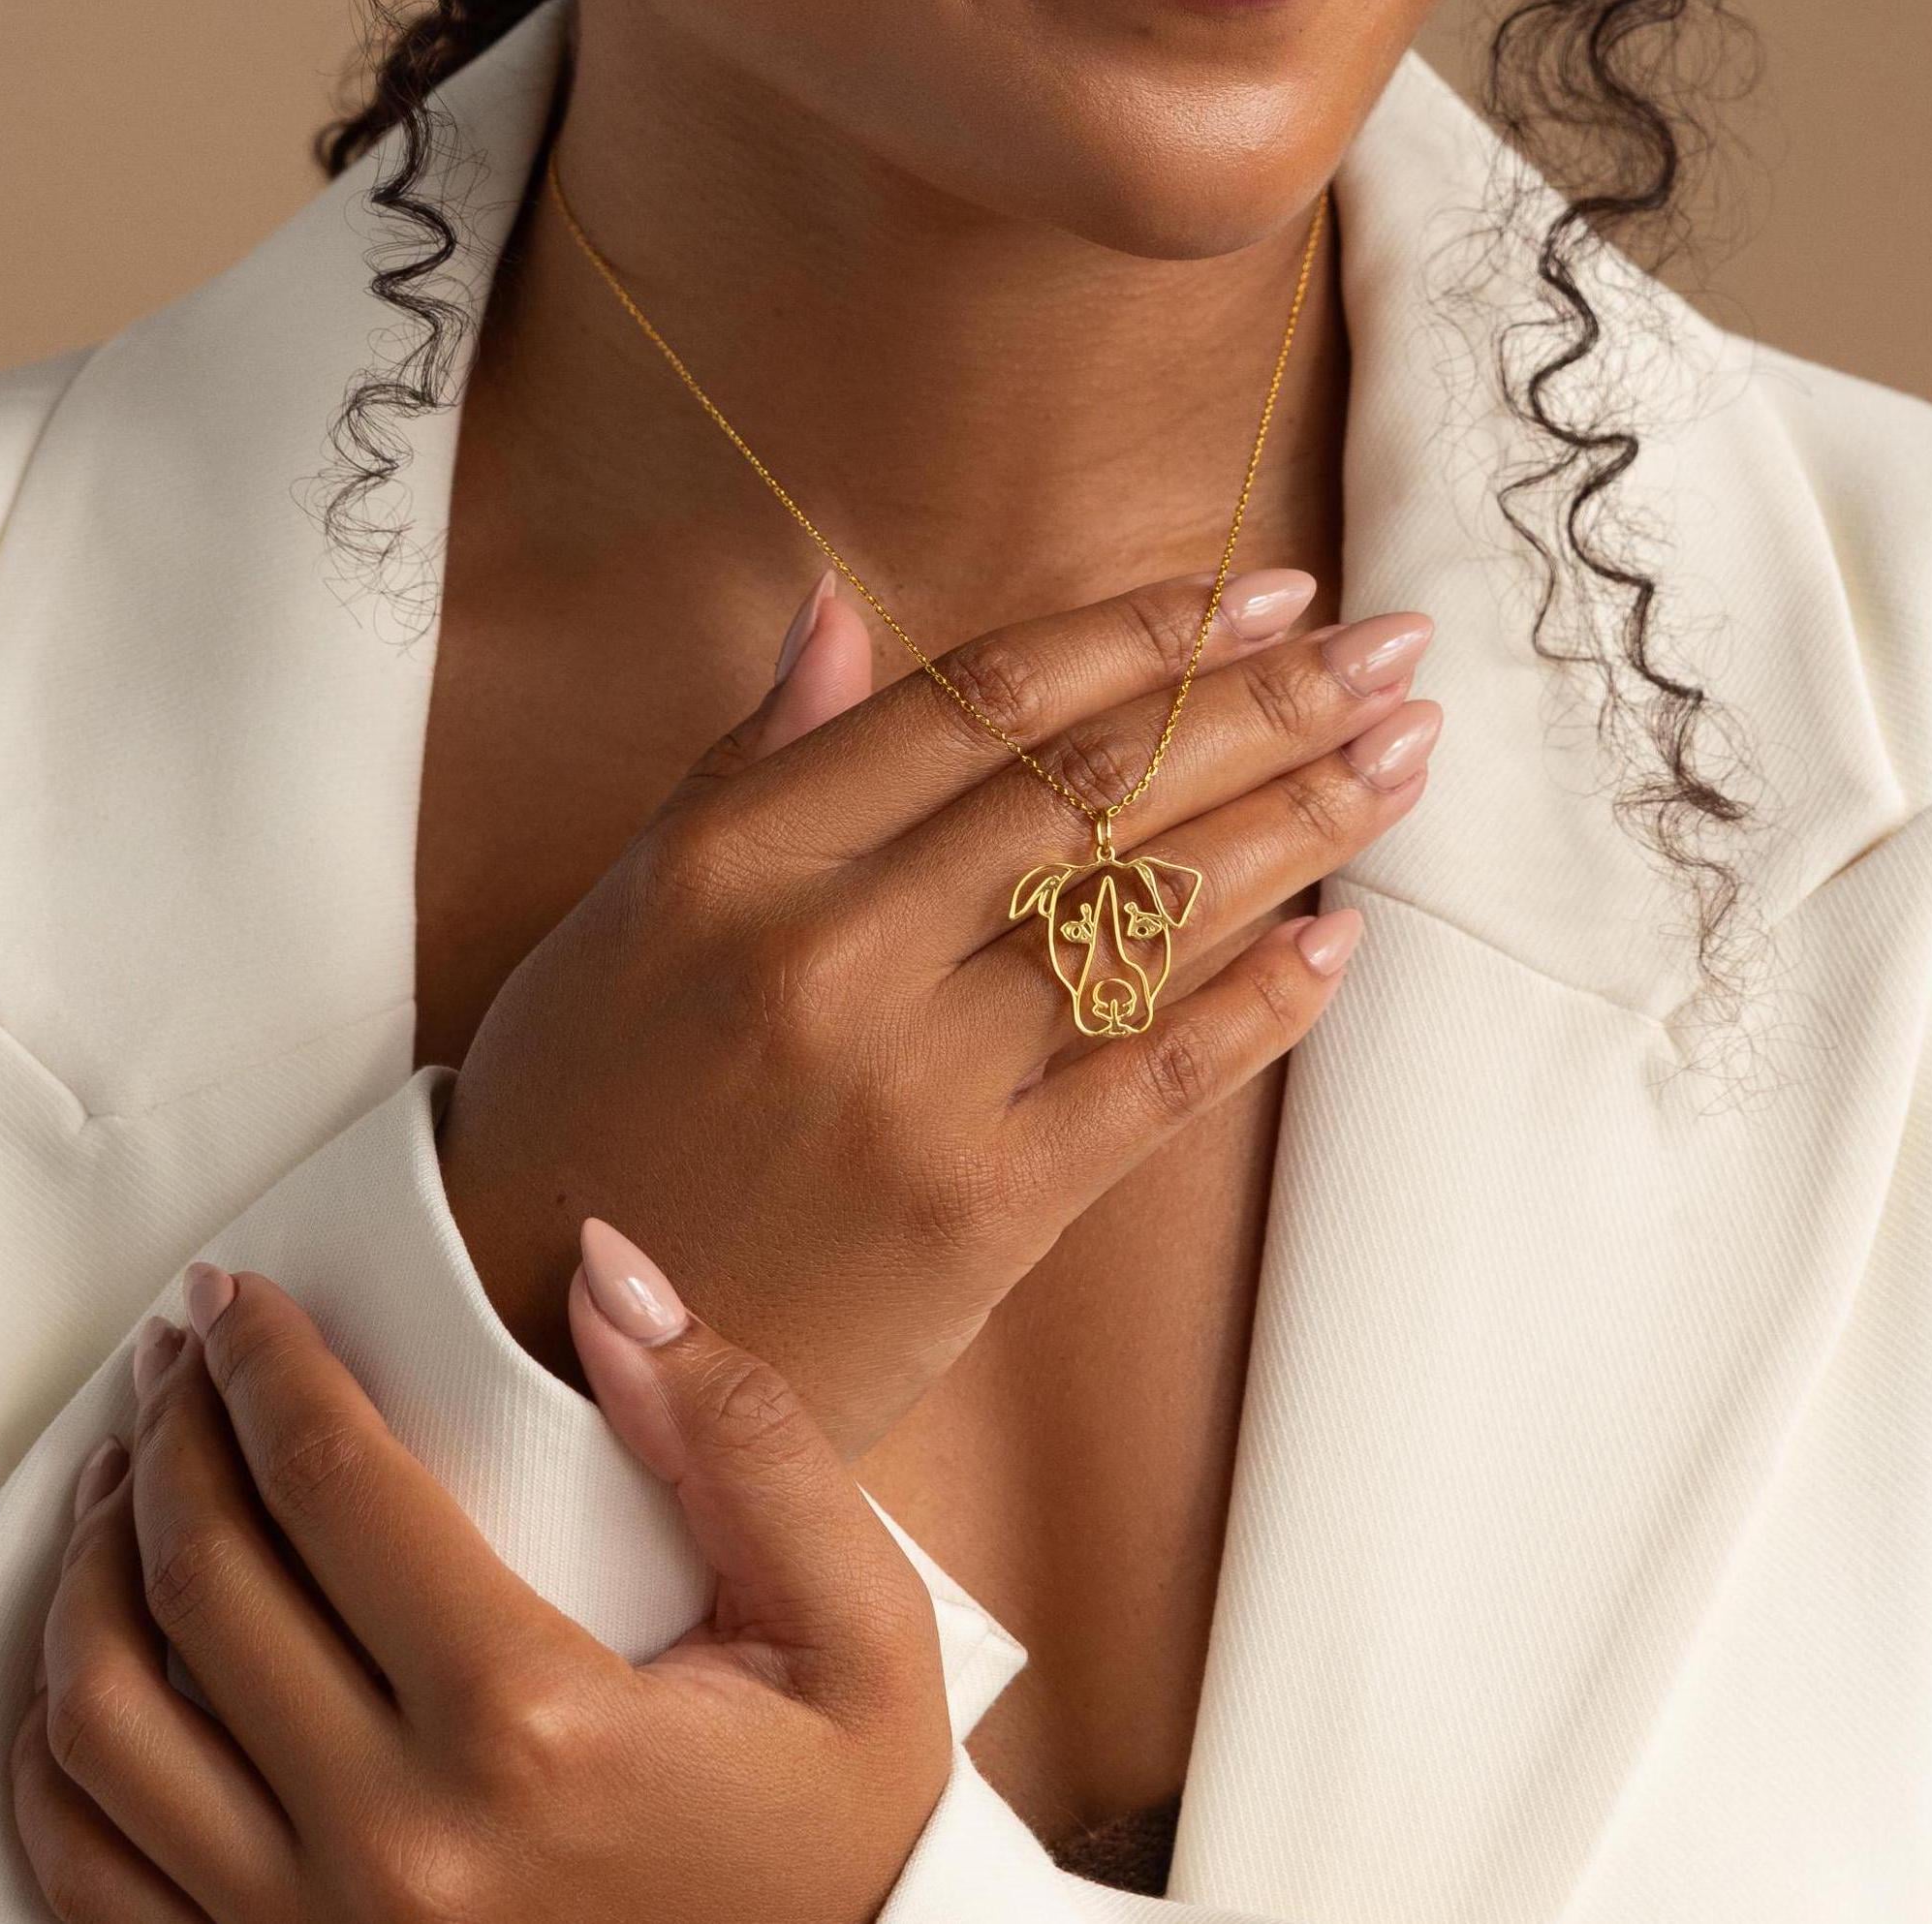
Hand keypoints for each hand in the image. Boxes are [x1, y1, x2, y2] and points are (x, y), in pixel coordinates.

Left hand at [13, 1241, 950, 1923]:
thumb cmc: (838, 1824)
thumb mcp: (857, 1619)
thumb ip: (742, 1435)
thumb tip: (608, 1276)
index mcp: (533, 1727)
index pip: (337, 1488)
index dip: (266, 1366)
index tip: (239, 1301)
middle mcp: (396, 1846)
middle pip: (203, 1586)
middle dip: (171, 1432)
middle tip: (179, 1353)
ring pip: (106, 1726)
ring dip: (91, 1571)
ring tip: (124, 1480)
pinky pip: (91, 1872)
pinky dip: (57, 1748)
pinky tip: (95, 1658)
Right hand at [440, 563, 1438, 1454]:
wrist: (527, 1344)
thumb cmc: (589, 1094)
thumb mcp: (637, 899)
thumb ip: (757, 751)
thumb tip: (839, 603)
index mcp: (742, 853)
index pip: (987, 701)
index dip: (1145, 632)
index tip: (1267, 588)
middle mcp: (833, 954)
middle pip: (1094, 793)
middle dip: (1268, 706)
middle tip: (1393, 650)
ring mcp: (914, 1088)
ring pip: (1145, 922)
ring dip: (1299, 827)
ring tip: (1404, 754)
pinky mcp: (979, 1213)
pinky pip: (1153, 1085)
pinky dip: (1260, 1006)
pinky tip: (1345, 936)